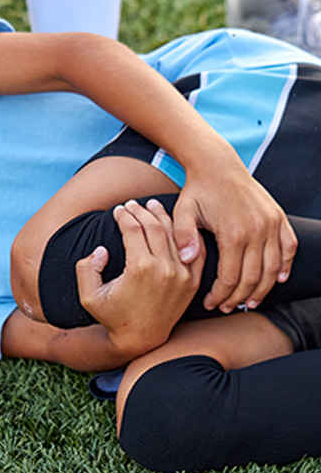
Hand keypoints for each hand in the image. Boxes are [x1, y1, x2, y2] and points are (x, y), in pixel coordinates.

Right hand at [76, 199, 204, 359]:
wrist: (141, 340)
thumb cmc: (113, 317)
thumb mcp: (88, 296)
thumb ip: (86, 269)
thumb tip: (100, 250)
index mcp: (140, 268)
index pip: (132, 229)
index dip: (124, 216)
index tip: (118, 211)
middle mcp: (164, 269)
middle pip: (154, 226)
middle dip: (141, 211)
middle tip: (132, 205)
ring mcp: (182, 275)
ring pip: (174, 234)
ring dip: (162, 216)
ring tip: (152, 206)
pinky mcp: (193, 282)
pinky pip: (194, 250)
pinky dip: (185, 234)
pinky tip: (176, 225)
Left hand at [171, 160, 296, 312]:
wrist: (217, 164)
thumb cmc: (197, 191)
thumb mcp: (183, 212)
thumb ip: (183, 237)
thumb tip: (188, 260)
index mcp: (233, 233)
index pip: (230, 278)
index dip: (220, 296)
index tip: (211, 304)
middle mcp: (257, 230)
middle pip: (252, 277)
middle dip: (239, 298)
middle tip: (227, 308)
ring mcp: (271, 223)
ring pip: (273, 268)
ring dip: (263, 289)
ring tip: (250, 302)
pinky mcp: (278, 217)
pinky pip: (289, 247)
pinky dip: (285, 265)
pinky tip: (278, 279)